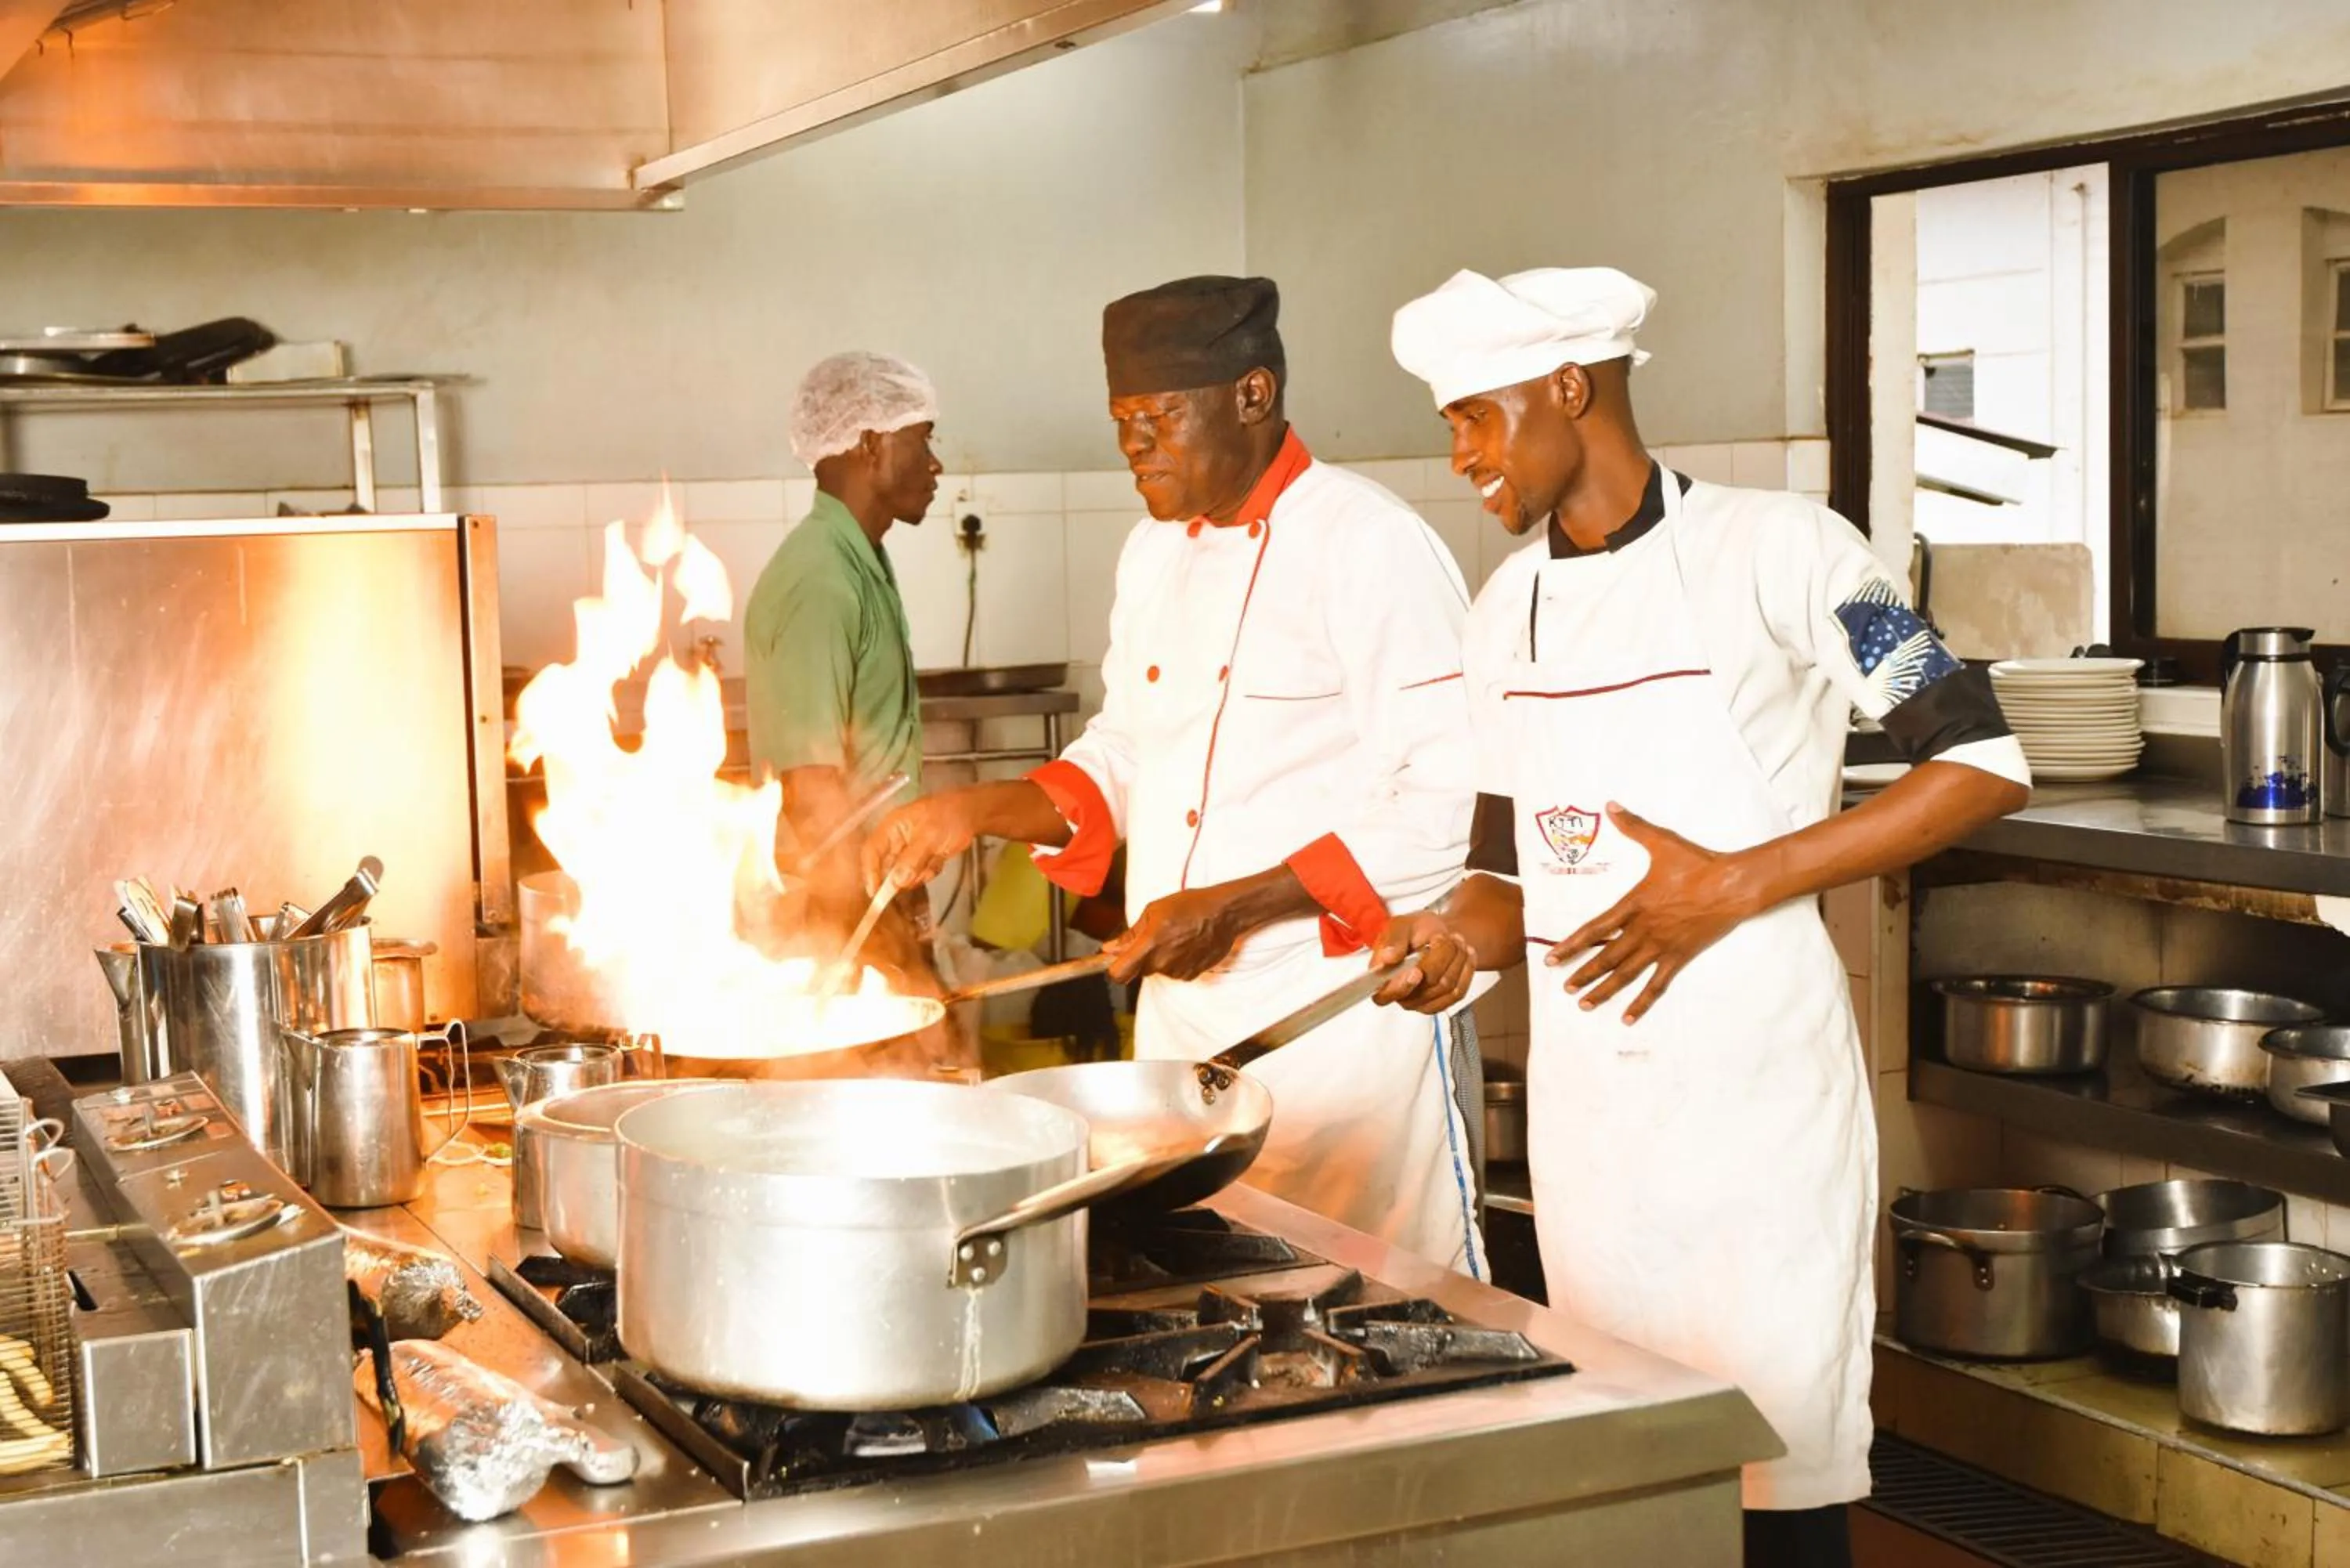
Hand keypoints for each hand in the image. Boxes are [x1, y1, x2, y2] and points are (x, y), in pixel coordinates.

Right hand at [863, 797, 975, 891]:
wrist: (972, 814)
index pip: (871, 851)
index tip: (874, 892)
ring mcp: (908, 851)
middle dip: (900, 876)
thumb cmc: (948, 816)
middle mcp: (895, 841)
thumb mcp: (930, 836)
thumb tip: (897, 882)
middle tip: (918, 873)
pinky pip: (918, 875)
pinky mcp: (921, 860)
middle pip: (885, 867)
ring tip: (934, 859)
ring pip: (903, 875)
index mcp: (891, 828)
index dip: (869, 872)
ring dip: (918, 874)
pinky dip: (929, 871)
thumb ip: (912, 858)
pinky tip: (940, 859)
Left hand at [1103, 887, 1248, 983]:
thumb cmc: (1190, 906)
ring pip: (1158, 971)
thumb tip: (1109, 948)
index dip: (1114, 968)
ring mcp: (1178, 971)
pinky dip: (1176, 962)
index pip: (1119, 973)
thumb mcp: (1154, 911)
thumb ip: (1130, 934)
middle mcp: (1162, 963)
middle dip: (1141, 958)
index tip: (1116, 960)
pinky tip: (1186, 945)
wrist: (1223, 913)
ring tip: (1175, 938)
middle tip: (1154, 937)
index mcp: (1149, 944)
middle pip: (1139, 970)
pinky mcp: (1191, 975)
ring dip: (1161, 959)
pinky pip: (1174, 972)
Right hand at [1370, 912, 1475, 1014]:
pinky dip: (1466, 969)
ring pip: (1445, 987)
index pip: (1384, 995)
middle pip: (1425, 988)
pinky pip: (1459, 992)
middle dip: (1440, 957)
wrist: (1434, 934)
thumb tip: (1387, 957)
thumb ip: (1393, 939)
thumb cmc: (1414, 930)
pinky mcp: (1439, 1003)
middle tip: (1445, 937)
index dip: (1402, 986)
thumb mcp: (1402, 924)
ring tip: (1455, 941)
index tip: (1417, 971)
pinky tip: (1466, 955)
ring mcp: (1419, 1001)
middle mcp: (1398, 994)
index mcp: (1381, 977)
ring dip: (1456, 959)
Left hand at [1546, 803, 1760, 1023]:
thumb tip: (1611, 805)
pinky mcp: (1679, 957)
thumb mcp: (1662, 842)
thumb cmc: (1697, 863)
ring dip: (1604, 990)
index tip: (1552, 958)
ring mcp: (1661, 946)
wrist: (1732, 884)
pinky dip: (1641, 1003)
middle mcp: (1643, 930)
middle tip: (1564, 987)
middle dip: (1583, 973)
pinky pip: (1657, 984)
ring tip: (1584, 1005)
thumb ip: (1633, 826)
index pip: (1594, 929)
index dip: (1571, 945)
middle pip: (1606, 956)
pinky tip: (1627, 1018)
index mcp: (1634, 905)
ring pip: (1626, 974)